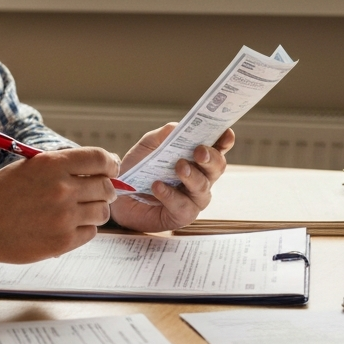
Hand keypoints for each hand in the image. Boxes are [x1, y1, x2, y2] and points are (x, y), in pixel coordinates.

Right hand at [0, 147, 120, 263]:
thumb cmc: (0, 193)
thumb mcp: (29, 166)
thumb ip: (62, 165)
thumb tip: (100, 166)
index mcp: (52, 164)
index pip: (100, 159)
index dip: (110, 164)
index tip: (111, 169)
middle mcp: (61, 189)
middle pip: (106, 187)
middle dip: (105, 189)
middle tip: (97, 192)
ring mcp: (63, 218)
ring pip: (102, 212)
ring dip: (96, 210)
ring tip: (79, 211)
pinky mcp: (61, 242)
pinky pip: (91, 233)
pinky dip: (84, 229)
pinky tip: (67, 225)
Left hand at [109, 124, 233, 232]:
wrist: (118, 193)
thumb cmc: (139, 167)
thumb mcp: (148, 146)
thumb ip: (163, 135)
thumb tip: (177, 127)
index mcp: (197, 158)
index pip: (217, 148)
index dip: (224, 141)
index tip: (225, 133)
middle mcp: (201, 178)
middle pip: (217, 167)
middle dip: (211, 158)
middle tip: (199, 151)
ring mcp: (193, 198)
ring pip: (203, 188)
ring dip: (192, 177)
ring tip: (179, 167)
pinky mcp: (181, 216)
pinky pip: (183, 207)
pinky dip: (171, 195)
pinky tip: (157, 186)